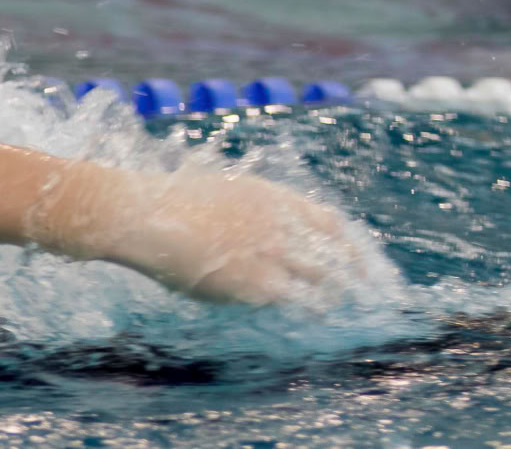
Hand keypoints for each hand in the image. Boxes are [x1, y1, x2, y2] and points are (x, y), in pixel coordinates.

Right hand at [102, 171, 369, 305]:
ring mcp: (271, 256)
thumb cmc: (172, 201)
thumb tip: (272, 229)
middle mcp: (282, 226)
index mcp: (274, 199)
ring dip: (333, 300)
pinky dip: (302, 312)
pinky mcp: (254, 285)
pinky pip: (292, 304)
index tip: (359, 262)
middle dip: (355, 279)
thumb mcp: (225, 191)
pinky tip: (301, 319)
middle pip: (336, 257)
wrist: (147, 215)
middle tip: (363, 297)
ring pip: (323, 284)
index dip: (351, 246)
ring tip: (334, 312)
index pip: (331, 224)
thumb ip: (256, 210)